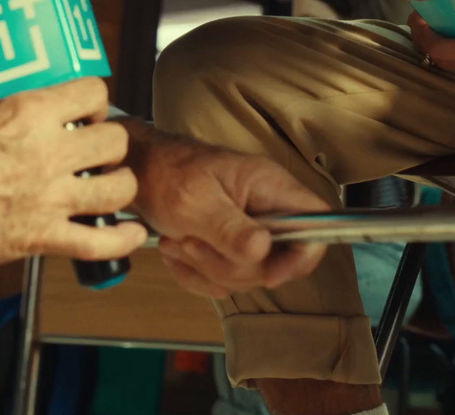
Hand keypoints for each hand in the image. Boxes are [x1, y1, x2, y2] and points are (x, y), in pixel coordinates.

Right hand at [0, 78, 146, 277]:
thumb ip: (16, 115)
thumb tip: (36, 115)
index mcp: (28, 113)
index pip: (93, 93)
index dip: (95, 103)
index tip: (87, 114)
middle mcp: (47, 152)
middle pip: (114, 140)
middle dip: (110, 144)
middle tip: (96, 152)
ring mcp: (49, 198)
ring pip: (119, 188)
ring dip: (118, 186)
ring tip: (107, 186)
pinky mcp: (42, 238)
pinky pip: (101, 242)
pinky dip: (122, 241)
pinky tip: (130, 233)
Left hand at [125, 124, 330, 297]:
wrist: (136, 174)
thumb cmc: (165, 175)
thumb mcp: (194, 203)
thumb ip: (230, 229)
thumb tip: (264, 251)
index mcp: (269, 186)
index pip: (318, 219)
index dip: (304, 252)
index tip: (267, 270)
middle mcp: (266, 207)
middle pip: (280, 260)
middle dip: (232, 265)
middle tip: (193, 242)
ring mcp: (249, 229)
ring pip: (250, 275)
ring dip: (208, 268)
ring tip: (179, 240)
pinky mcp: (230, 247)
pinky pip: (225, 280)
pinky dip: (196, 274)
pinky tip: (177, 250)